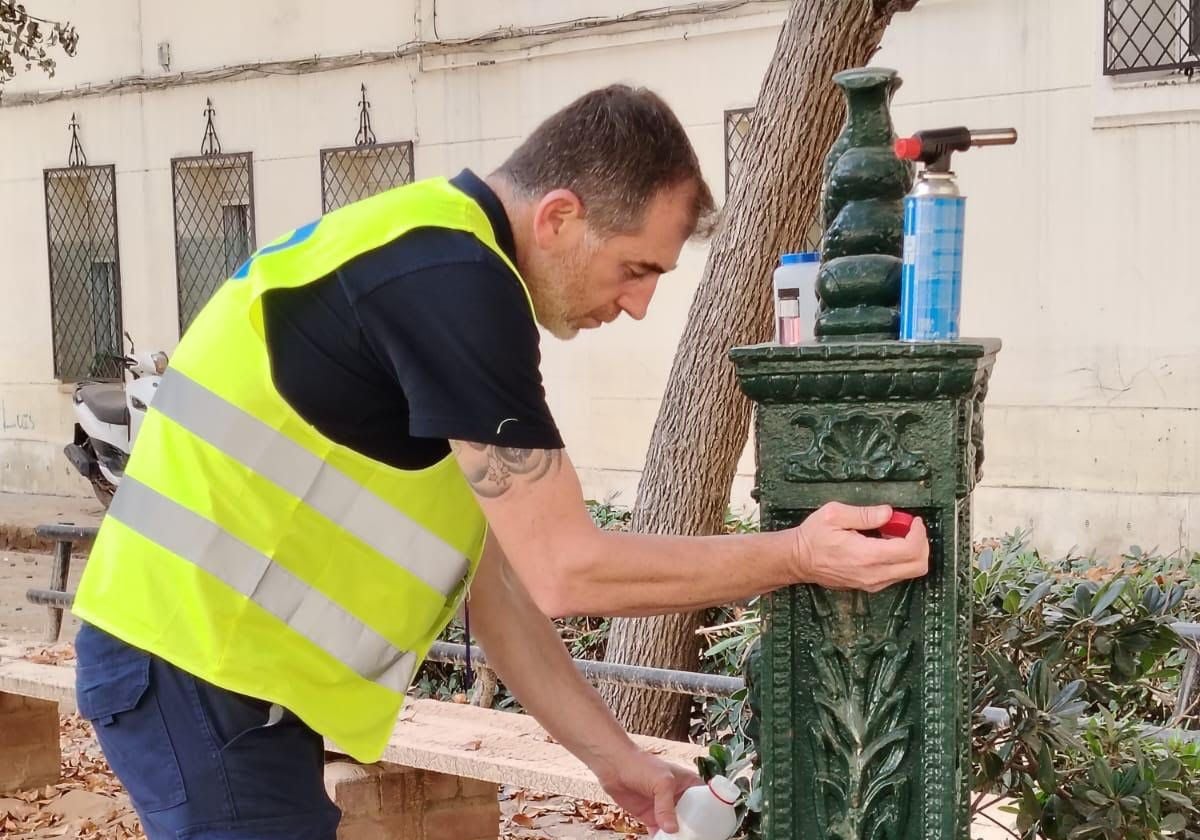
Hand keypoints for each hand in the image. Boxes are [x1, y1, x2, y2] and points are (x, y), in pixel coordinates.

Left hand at [593, 749, 702, 833]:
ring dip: (679, 837)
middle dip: (694, 831)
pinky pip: (660, 834)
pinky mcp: (652, 818)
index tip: (712, 828)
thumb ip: (666, 806)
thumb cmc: (640, 764)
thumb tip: (671, 829)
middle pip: (692, 819)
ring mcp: (665, 809)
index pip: (706, 801)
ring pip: (677, 828)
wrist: (614, 767)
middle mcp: (679, 798)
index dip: (710, 815)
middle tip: (696, 839)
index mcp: (688, 784)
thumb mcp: (661, 782)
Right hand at [791, 503, 928, 591]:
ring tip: (895, 534)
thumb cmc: (813, 537)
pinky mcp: (870, 586)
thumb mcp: (834, 514)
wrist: (798, 561)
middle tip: (909, 527)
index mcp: (866, 555)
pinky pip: (898, 575)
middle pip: (918, 566)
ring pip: (911, 572)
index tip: (913, 520)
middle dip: (921, 544)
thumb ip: (864, 514)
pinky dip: (901, 559)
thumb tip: (888, 513)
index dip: (918, 533)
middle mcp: (873, 574)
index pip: (910, 550)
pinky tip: (886, 545)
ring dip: (911, 551)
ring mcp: (873, 583)